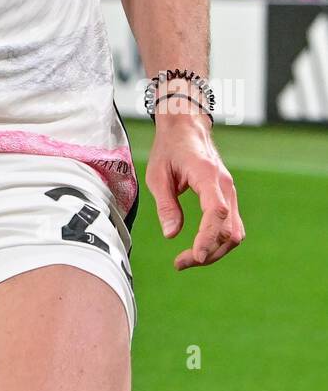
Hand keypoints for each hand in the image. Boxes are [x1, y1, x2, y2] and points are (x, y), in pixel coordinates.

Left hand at [145, 108, 244, 269]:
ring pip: (234, 232)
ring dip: (214, 251)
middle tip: (180, 263)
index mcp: (207, 175)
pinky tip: (199, 248)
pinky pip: (231, 226)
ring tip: (187, 260)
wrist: (186, 127)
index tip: (196, 256)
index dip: (208, 237)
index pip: (216, 211)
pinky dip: (218, 241)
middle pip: (228, 230)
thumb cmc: (169, 148)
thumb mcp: (157, 174)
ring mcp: (230, 191)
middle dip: (208, 252)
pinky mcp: (228, 197)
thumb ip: (166, 204)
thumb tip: (171, 235)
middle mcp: (225, 185)